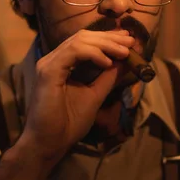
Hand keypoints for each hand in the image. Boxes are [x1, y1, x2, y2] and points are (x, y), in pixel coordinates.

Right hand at [17, 29, 134, 159]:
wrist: (50, 142)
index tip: (128, 42)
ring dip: (105, 44)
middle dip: (110, 38)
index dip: (108, 38)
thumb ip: (107, 78)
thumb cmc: (68, 123)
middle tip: (131, 42)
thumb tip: (124, 62)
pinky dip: (93, 54)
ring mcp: (49, 63)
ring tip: (124, 53)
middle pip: (83, 37)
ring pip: (79, 41)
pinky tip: (107, 63)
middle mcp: (53, 59)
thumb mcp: (95, 95)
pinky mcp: (48, 71)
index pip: (85, 41)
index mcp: (62, 63)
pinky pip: (74, 52)